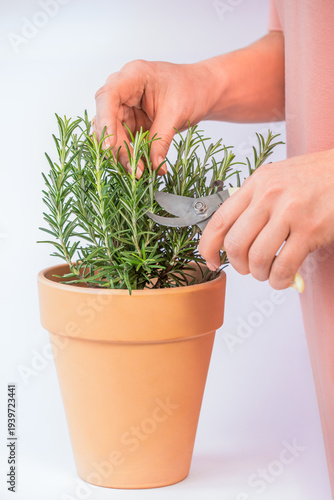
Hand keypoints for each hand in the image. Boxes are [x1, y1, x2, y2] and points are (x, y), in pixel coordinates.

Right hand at [94, 59, 214, 177]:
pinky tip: (140, 168)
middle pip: (107, 119)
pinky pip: (124, 141)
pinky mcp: (130, 122)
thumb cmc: (191, 90)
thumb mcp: (177, 113)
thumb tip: (154, 165)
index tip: (110, 145)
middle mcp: (123, 90)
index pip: (108, 97)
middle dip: (117, 146)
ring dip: (122, 154)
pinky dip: (130, 155)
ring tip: (138, 171)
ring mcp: (124, 107)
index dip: (105, 121)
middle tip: (133, 168)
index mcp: (133, 76)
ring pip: (113, 134)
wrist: (200, 91)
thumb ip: (162, 139)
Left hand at [198, 149, 333, 288]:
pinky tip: (282, 278)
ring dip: (259, 274)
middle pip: (235, 243)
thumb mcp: (275, 178)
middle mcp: (268, 196)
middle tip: (247, 267)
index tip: (210, 260)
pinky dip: (278, 280)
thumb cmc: (313, 178)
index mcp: (256, 183)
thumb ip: (252, 201)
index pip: (219, 220)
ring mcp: (289, 212)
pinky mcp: (310, 230)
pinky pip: (283, 266)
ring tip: (268, 272)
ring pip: (257, 258)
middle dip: (237, 264)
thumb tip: (231, 234)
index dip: (208, 246)